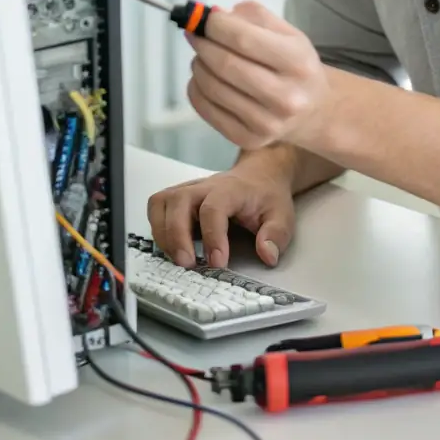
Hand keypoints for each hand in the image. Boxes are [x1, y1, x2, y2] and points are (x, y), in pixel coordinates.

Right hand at [146, 159, 295, 268]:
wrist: (258, 175)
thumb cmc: (266, 197)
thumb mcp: (282, 216)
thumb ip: (276, 235)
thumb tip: (267, 255)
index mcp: (231, 189)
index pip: (214, 207)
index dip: (213, 236)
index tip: (218, 262)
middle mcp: (204, 186)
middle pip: (179, 201)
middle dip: (177, 235)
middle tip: (187, 264)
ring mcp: (188, 190)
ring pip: (161, 202)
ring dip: (164, 233)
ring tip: (178, 258)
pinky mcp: (178, 198)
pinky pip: (157, 207)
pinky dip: (158, 228)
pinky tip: (172, 247)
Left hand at [187, 0, 333, 151]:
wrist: (313, 111)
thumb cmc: (295, 66)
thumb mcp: (288, 34)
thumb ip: (253, 17)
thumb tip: (214, 15)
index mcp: (297, 62)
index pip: (244, 39)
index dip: (215, 26)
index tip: (202, 18)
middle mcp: (285, 97)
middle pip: (226, 65)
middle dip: (203, 45)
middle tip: (195, 35)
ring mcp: (266, 123)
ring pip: (213, 88)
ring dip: (198, 66)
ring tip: (202, 57)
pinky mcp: (248, 139)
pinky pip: (206, 110)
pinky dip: (196, 89)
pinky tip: (203, 79)